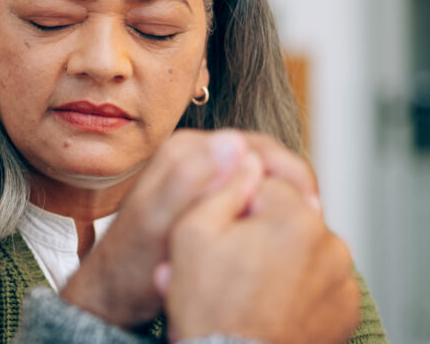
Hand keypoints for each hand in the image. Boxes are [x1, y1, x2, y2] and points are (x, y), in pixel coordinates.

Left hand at [60, 129, 318, 328]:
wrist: (113, 288)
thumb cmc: (130, 264)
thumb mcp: (158, 224)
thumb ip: (188, 180)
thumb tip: (232, 142)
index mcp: (183, 151)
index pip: (255, 145)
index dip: (288, 173)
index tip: (308, 206)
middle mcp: (192, 154)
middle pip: (262, 157)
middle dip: (292, 185)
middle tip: (315, 218)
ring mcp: (200, 173)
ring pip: (260, 175)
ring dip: (285, 197)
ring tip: (305, 228)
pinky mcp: (206, 193)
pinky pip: (249, 191)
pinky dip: (269, 208)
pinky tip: (279, 235)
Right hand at [162, 166, 358, 343]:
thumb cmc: (209, 305)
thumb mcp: (191, 232)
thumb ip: (221, 185)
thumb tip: (243, 154)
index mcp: (293, 215)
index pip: (263, 185)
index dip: (234, 205)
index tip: (218, 233)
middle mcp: (328, 242)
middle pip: (287, 217)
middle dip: (260, 232)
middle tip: (228, 263)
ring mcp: (342, 279)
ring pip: (304, 249)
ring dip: (280, 258)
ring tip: (248, 287)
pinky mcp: (346, 310)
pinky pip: (319, 283)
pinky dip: (299, 288)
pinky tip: (270, 302)